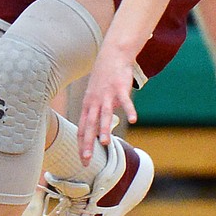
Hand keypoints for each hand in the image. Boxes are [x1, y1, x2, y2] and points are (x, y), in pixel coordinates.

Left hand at [75, 44, 137, 160]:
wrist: (112, 56)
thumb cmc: (103, 79)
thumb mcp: (94, 96)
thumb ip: (94, 113)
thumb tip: (96, 130)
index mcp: (87, 105)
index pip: (82, 128)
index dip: (82, 144)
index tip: (82, 159)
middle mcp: (94, 101)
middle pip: (90, 125)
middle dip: (88, 142)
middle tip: (87, 158)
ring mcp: (107, 94)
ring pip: (104, 114)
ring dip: (104, 128)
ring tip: (105, 143)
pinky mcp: (120, 88)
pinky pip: (125, 101)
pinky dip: (129, 110)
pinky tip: (133, 120)